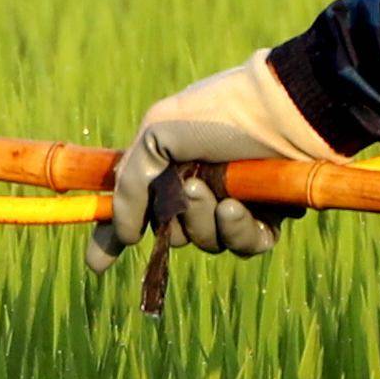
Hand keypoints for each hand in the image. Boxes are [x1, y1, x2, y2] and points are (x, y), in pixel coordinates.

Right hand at [87, 51, 327, 276]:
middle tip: (192, 187)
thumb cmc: (218, 114)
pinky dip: (238, 231)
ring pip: (208, 242)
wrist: (283, 112)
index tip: (96, 266)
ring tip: (221, 194)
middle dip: (177, 218)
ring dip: (207, 222)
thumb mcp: (157, 134)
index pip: (136, 208)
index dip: (114, 237)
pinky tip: (238, 208)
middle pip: (173, 233)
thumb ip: (130, 184)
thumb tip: (124, 236)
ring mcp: (234, 203)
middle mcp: (200, 186)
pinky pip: (245, 246)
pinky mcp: (269, 216)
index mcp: (170, 164)